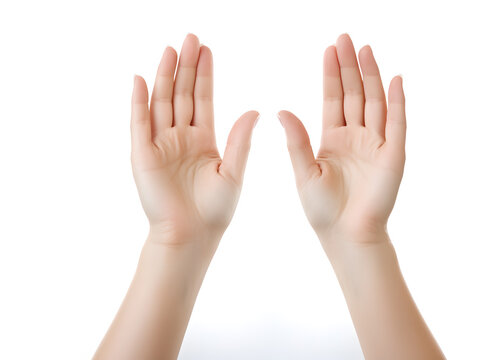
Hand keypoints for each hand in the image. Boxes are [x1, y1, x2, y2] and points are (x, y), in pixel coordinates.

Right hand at [130, 34, 258, 247]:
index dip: (204, 75)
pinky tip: (141, 80)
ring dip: (165, 76)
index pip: (203, 99)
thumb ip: (240, 140)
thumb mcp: (234, 170)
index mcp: (203, 140)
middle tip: (190, 38)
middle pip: (182, 94)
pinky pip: (139, 123)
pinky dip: (139, 102)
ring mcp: (160, 144)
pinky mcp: (142, 155)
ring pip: (162, 102)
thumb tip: (255, 111)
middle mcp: (180, 138)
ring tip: (170, 50)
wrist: (192, 235)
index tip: (206, 50)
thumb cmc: (215, 209)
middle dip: (186, 67)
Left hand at [279, 34, 405, 243]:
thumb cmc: (322, 209)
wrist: (345, 235)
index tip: (329, 49)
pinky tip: (395, 80)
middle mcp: (356, 137)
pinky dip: (398, 102)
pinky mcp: (393, 155)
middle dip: (350, 67)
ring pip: (374, 102)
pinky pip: (397, 124)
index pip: (333, 98)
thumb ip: (296, 140)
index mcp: (333, 139)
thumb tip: (280, 110)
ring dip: (372, 76)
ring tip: (365, 50)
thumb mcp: (304, 171)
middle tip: (346, 38)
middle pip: (354, 94)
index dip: (331, 74)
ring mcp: (376, 144)